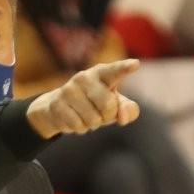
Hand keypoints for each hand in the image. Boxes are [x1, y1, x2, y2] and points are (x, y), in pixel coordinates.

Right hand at [26, 58, 140, 138]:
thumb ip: (128, 109)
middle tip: (99, 112)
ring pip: (93, 119)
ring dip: (92, 124)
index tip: (135, 64)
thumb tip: (122, 118)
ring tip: (85, 115)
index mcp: (102, 73)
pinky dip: (80, 128)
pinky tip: (74, 118)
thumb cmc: (95, 103)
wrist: (58, 107)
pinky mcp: (57, 104)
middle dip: (107, 116)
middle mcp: (85, 77)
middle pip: (108, 105)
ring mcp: (69, 89)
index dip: (125, 68)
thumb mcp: (115, 104)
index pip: (115, 70)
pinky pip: (78, 126)